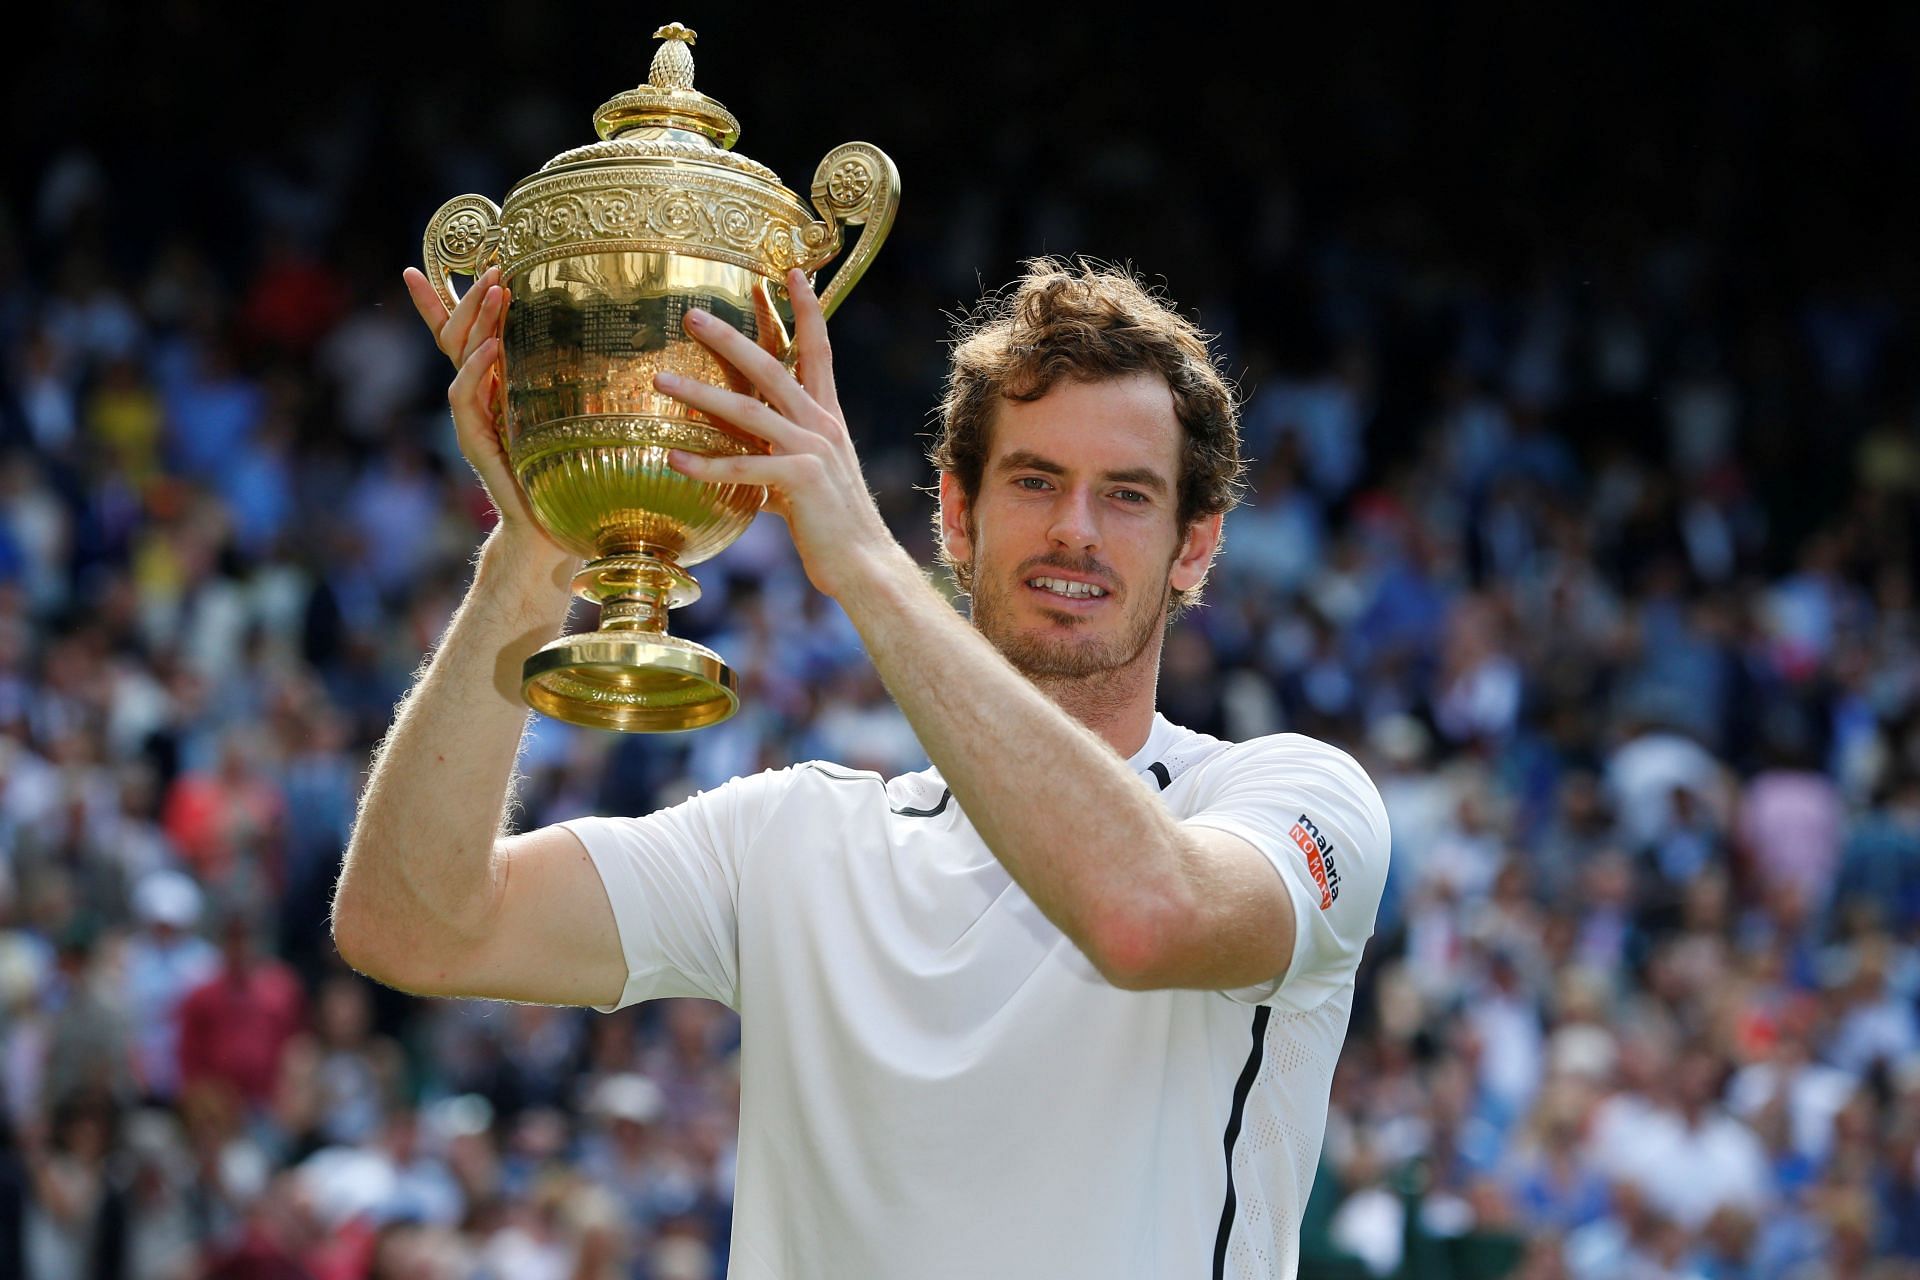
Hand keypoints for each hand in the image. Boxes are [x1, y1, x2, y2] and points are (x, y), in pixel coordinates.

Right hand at [401, 266, 568, 561]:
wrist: (551, 529)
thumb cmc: (568, 473)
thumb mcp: (570, 415)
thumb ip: (567, 381)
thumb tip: (607, 336)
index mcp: (496, 388)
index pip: (462, 336)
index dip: (442, 302)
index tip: (423, 266)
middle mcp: (479, 399)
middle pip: (458, 338)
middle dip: (469, 299)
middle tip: (493, 267)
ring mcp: (472, 420)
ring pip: (459, 359)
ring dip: (476, 323)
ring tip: (495, 292)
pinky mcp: (475, 442)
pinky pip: (466, 397)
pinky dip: (477, 370)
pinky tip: (492, 348)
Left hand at [655, 269, 904, 601]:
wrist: (865, 565)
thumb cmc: (832, 526)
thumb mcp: (806, 479)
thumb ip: (777, 459)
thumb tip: (743, 459)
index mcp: (827, 418)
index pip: (818, 351)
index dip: (805, 310)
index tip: (789, 272)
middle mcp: (822, 425)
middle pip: (772, 366)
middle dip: (730, 337)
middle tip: (691, 314)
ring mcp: (813, 450)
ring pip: (749, 411)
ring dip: (699, 394)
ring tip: (659, 380)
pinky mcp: (800, 481)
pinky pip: (743, 468)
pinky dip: (704, 464)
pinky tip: (671, 459)